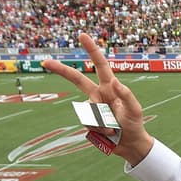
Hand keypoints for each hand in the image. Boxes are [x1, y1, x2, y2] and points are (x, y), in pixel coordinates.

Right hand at [42, 33, 152, 164]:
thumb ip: (127, 95)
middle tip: (45, 62)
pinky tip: (108, 133)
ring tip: (114, 128)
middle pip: (77, 79)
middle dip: (61, 70)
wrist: (130, 145)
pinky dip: (98, 130)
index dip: (92, 50)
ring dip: (102, 122)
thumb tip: (115, 81)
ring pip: (87, 110)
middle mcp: (98, 94)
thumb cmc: (135, 125)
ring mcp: (91, 108)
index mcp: (110, 87)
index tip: (82, 36)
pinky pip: (87, 123)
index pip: (100, 65)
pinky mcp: (88, 121)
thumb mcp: (135, 110)